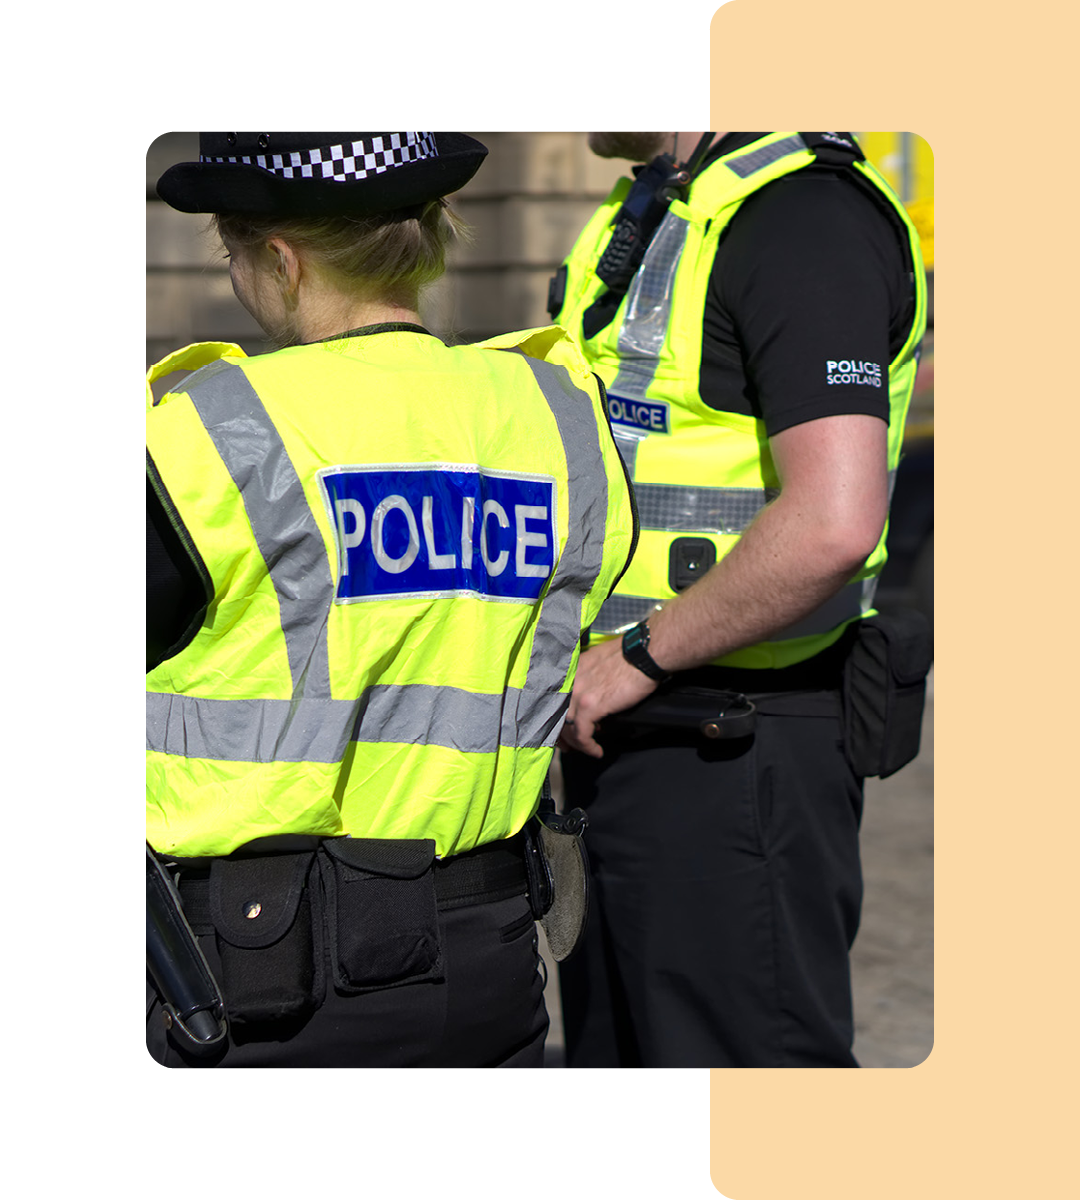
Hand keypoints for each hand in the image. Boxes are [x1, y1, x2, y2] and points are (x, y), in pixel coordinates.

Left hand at [558, 637, 659, 758]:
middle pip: (556, 715)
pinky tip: (597, 751)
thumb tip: (591, 698)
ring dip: (577, 743)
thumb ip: (589, 679)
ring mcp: (578, 693)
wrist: (644, 654)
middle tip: (571, 747)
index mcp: (571, 670)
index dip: (558, 718)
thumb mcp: (599, 663)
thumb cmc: (630, 657)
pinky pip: (582, 733)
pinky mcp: (590, 705)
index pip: (555, 700)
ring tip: (588, 750)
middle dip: (563, 735)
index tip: (565, 731)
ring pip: (567, 727)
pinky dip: (588, 746)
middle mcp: (570, 681)